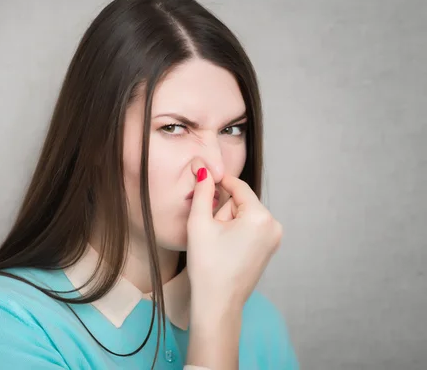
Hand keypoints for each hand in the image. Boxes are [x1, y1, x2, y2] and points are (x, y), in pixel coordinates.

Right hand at [186, 167, 282, 313]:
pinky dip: (236, 232)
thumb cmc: (207, 266)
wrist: (217, 304)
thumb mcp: (199, 223)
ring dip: (228, 222)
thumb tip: (204, 169)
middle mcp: (274, 225)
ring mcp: (275, 238)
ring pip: (245, 215)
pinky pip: (250, 228)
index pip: (237, 186)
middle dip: (223, 210)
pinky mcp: (270, 248)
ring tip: (217, 244)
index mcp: (260, 217)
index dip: (218, 181)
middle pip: (241, 201)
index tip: (202, 178)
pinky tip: (225, 249)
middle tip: (210, 232)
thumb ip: (203, 192)